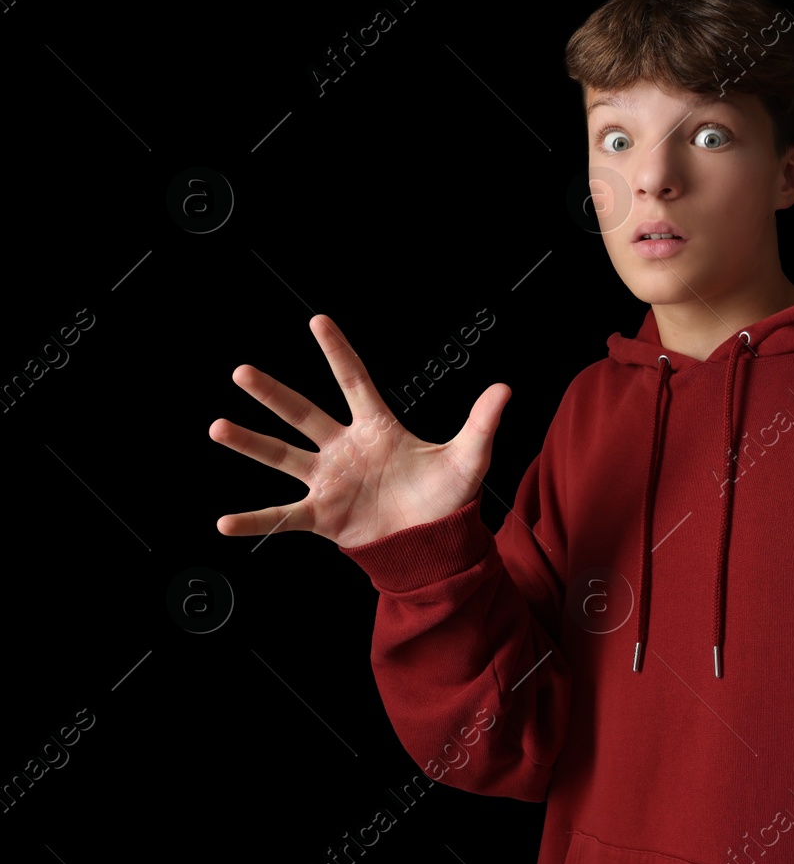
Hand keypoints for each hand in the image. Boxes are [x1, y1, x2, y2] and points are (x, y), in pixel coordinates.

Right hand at [210, 315, 510, 547]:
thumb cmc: (447, 497)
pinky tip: (225, 522)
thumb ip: (482, 423)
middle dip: (273, 394)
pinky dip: (254, 521)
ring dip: (251, 443)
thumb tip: (505, 388)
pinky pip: (282, 517)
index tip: (318, 321)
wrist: (435, 542)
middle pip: (303, 414)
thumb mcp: (468, 457)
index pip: (353, 381)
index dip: (337, 352)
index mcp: (377, 428)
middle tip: (243, 372)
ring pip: (283, 456)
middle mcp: (345, 450)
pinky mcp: (323, 516)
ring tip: (219, 427)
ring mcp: (330, 482)